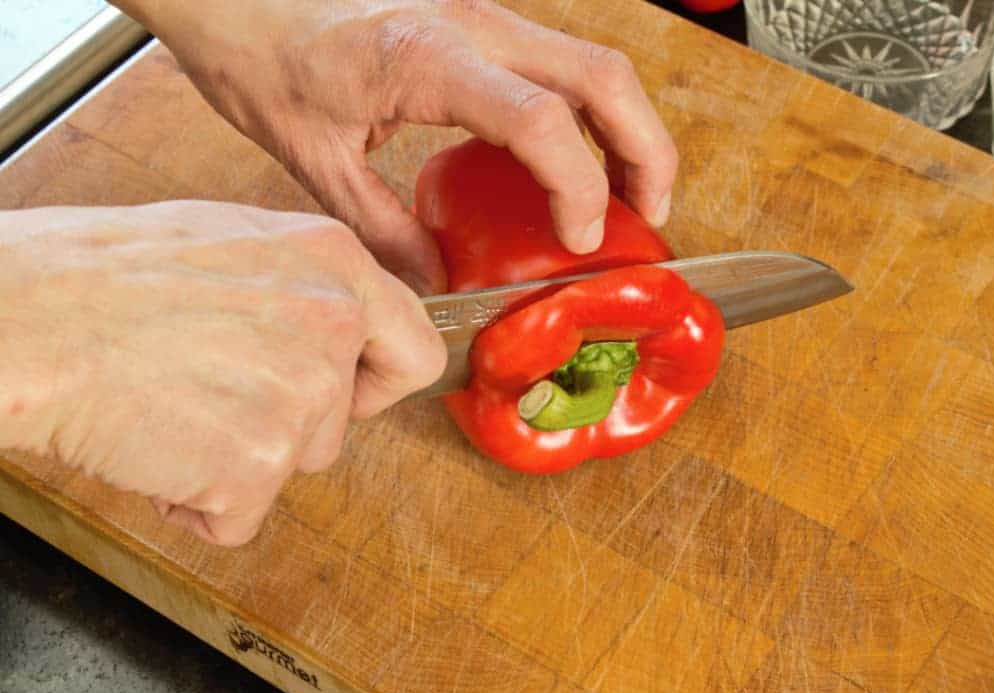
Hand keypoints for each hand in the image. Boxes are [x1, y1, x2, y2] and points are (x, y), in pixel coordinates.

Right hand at [0, 202, 445, 545]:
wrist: (25, 322)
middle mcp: (333, 324)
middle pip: (343, 421)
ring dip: (236, 459)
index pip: (415, 347)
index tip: (352, 395)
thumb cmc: (94, 277)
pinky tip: (151, 450)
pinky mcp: (259, 463)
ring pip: (294, 465)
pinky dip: (197, 503)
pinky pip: (241, 516)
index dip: (380, 383)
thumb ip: (301, 287)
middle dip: (284, 425)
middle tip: (208, 392)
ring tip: (166, 409)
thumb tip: (333, 322)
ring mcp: (302, 395)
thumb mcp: (227, 242)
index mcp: (333, 261)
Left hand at [114, 0, 679, 294]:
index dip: (579, 185)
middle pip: (604, 75)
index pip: (541, 120)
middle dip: (646, 150)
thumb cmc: (264, 56)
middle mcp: (472, 24)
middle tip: (648, 217)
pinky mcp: (481, 23)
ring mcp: (483, 16)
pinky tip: (577, 163)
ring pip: (595, 63)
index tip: (580, 240)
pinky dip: (590, 115)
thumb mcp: (315, 160)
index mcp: (428, 58)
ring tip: (629, 197)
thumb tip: (436, 284)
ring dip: (629, 129)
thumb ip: (383, 230)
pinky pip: (561, 64)